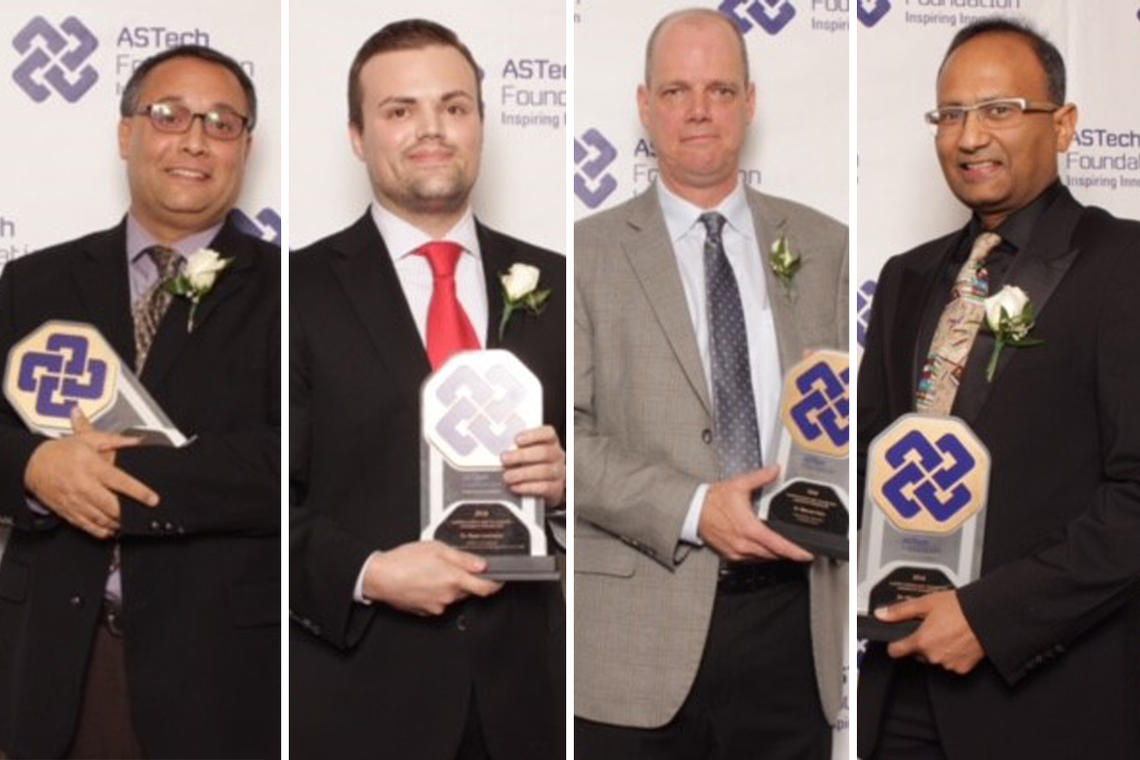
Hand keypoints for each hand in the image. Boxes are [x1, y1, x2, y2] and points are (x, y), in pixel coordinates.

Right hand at [23, 408, 158, 538]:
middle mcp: (84, 485)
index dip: (138, 491)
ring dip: (116, 524)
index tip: (152, 499)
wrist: (32, 463)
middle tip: (141, 514)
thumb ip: (115, 440)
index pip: (119, 481)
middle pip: (111, 505)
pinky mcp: (67, 511)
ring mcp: (75, 500)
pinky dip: (100, 531)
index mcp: (92, 467)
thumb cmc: (61, 452)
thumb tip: (137, 440)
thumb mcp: (88, 439)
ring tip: (128, 523)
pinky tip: (110, 530)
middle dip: (127, 513)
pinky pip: (86, 525)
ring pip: (99, 518)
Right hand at [361, 541, 503, 615]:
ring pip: (454, 596)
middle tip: (452, 565)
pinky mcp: (427, 611)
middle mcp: (449, 596)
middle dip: (467, 580)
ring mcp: (438, 606)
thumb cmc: (404, 560)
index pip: (486, 588)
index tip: (498, 579)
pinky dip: (437, 592)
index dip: (496, 584)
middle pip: (470, 590)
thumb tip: (482, 565)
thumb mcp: (437, 548)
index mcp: (454, 579)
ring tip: (432, 571)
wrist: (380, 577)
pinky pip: (440, 602)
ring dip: (450, 585)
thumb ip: (463, 558)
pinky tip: (425, 581)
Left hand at [501, 425, 564, 505]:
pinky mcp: (556, 489)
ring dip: (522, 474)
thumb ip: (517, 448)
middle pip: (544, 452)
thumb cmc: (533, 465)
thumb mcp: (527, 452)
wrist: (547, 486)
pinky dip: (527, 487)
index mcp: (551, 443)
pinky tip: (515, 486)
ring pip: (544, 471)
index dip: (533, 435)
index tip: (516, 439)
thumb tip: (501, 448)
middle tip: (504, 459)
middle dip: (522, 456)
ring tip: (507, 477)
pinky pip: (544, 487)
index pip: (548, 434)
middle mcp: (557, 456)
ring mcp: (559, 473)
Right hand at [698, 466, 813, 562]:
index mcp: (749, 528)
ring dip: (774, 553)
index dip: (794, 551)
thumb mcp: (738, 485)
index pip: (778, 545)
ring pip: (764, 558)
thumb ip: (760, 477)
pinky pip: (752, 559)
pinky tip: (763, 545)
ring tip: (783, 545)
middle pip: (774, 554)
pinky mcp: (731, 556)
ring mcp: (737, 552)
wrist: (693, 511)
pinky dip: (761, 554)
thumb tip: (775, 470)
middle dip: (787, 551)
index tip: (806, 554)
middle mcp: (744, 544)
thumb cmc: (713, 500)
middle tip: (799, 548)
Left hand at [879, 591, 984, 673]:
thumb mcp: (925, 603)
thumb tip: (882, 614)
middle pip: (918, 653)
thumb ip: (900, 611)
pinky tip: (958, 642)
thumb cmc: (960, 608)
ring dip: (937, 649)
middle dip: (922, 643)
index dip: (895, 645)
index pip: (896, 651)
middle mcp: (932, 655)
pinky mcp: (961, 669)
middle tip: (934, 629)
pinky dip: (952, 655)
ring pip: (934, 658)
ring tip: (948, 633)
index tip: (896, 643)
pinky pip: (950, 664)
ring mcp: (947, 663)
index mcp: (921, 640)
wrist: (987, 617)